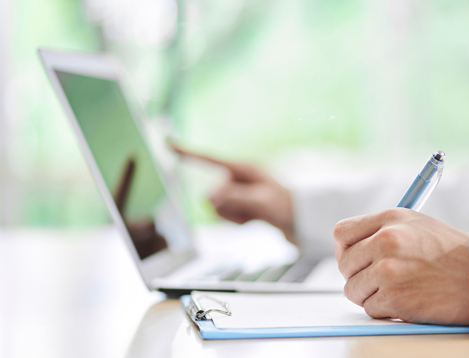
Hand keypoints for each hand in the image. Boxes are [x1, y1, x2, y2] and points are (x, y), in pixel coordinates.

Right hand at [169, 141, 295, 242]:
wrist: (300, 221)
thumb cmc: (286, 207)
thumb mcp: (261, 202)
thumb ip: (234, 198)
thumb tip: (210, 197)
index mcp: (243, 168)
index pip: (209, 159)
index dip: (187, 153)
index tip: (167, 143)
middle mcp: (237, 178)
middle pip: (211, 194)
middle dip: (226, 206)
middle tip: (250, 210)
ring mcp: (237, 192)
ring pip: (215, 207)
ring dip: (232, 216)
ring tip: (253, 216)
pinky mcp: (239, 204)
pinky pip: (224, 216)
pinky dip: (237, 222)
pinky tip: (253, 221)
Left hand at [334, 208, 468, 324]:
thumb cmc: (452, 254)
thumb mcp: (416, 225)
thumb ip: (382, 231)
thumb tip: (351, 248)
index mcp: (390, 219)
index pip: (342, 233)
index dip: (345, 250)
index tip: (355, 259)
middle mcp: (387, 240)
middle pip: (344, 264)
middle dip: (357, 275)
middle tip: (379, 280)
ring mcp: (389, 270)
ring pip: (353, 289)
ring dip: (370, 295)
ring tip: (397, 289)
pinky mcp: (395, 298)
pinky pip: (370, 308)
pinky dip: (385, 310)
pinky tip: (406, 300)